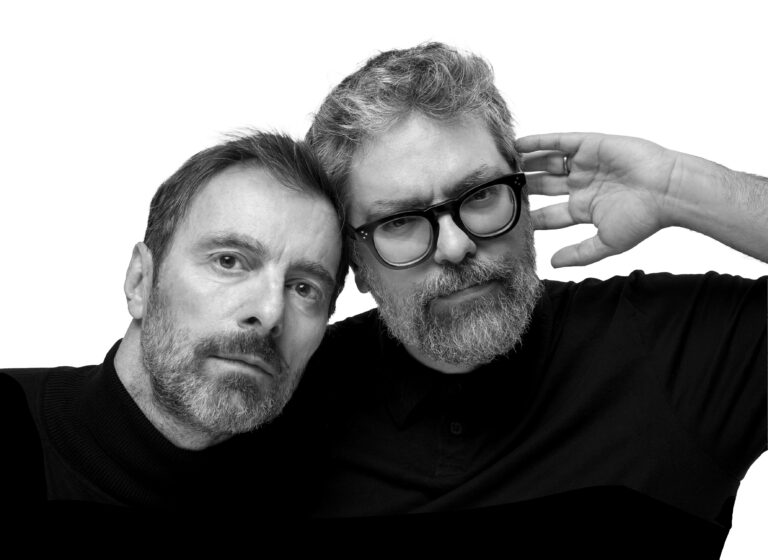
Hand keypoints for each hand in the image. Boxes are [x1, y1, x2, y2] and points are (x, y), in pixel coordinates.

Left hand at [516, 133, 681, 266]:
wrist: (668, 190)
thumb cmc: (644, 218)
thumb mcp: (607, 242)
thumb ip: (579, 253)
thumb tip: (551, 264)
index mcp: (584, 209)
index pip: (549, 215)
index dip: (529, 218)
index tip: (506, 221)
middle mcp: (581, 186)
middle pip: (543, 188)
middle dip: (522, 189)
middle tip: (497, 191)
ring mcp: (584, 165)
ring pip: (546, 164)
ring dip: (525, 165)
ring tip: (502, 166)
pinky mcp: (589, 145)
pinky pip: (558, 142)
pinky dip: (538, 142)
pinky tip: (517, 144)